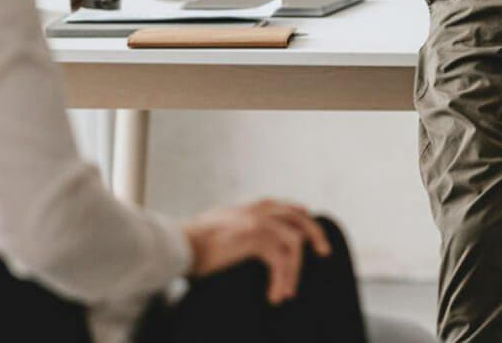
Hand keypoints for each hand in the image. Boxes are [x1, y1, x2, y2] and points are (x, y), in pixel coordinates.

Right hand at [182, 200, 331, 302]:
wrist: (176, 246)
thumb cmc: (189, 245)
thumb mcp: (218, 230)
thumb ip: (235, 230)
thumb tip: (239, 241)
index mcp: (249, 208)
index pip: (284, 206)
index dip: (301, 217)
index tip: (310, 232)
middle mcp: (257, 210)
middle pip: (299, 217)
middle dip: (315, 234)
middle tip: (324, 252)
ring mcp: (258, 221)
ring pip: (293, 243)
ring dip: (293, 272)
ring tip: (286, 292)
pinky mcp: (255, 237)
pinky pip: (280, 260)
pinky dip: (281, 279)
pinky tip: (275, 295)